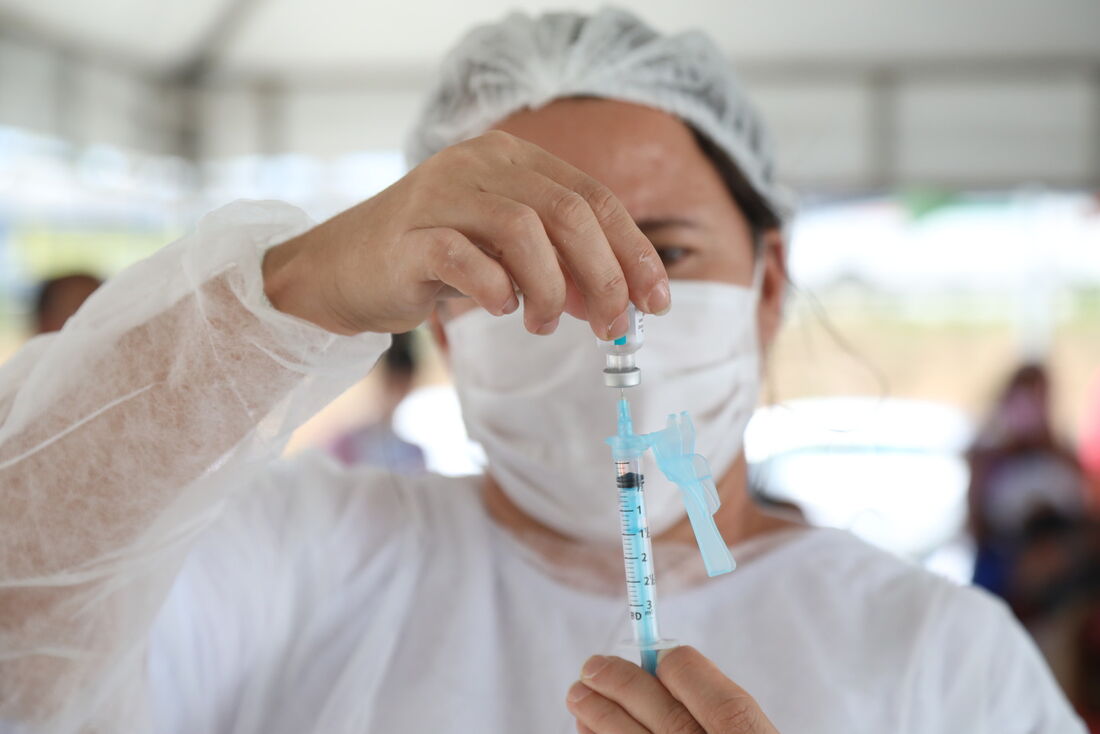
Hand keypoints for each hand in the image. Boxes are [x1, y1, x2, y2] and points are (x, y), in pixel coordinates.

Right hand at [262, 130, 669, 337]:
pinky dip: (496, 289)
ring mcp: (440, 194)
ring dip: (550, 287)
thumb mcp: (504, 256)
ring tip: (545, 324)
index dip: (632, 251)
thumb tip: (615, 304)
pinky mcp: (408, 235)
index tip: (656, 300)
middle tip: (612, 325)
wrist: (338, 271)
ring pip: (524, 229)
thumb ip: (556, 266)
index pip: (593, 197)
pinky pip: (466, 258)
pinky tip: (500, 307)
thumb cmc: (429, 263)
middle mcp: (479, 164)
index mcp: (511, 159)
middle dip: (604, 274)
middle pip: (569, 211)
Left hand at [566, 647, 780, 733]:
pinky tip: (587, 733)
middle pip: (670, 722)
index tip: (659, 654)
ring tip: (579, 694)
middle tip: (593, 666)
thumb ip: (726, 722)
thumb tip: (667, 667)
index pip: (726, 706)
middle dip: (626, 685)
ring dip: (600, 716)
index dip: (686, 672)